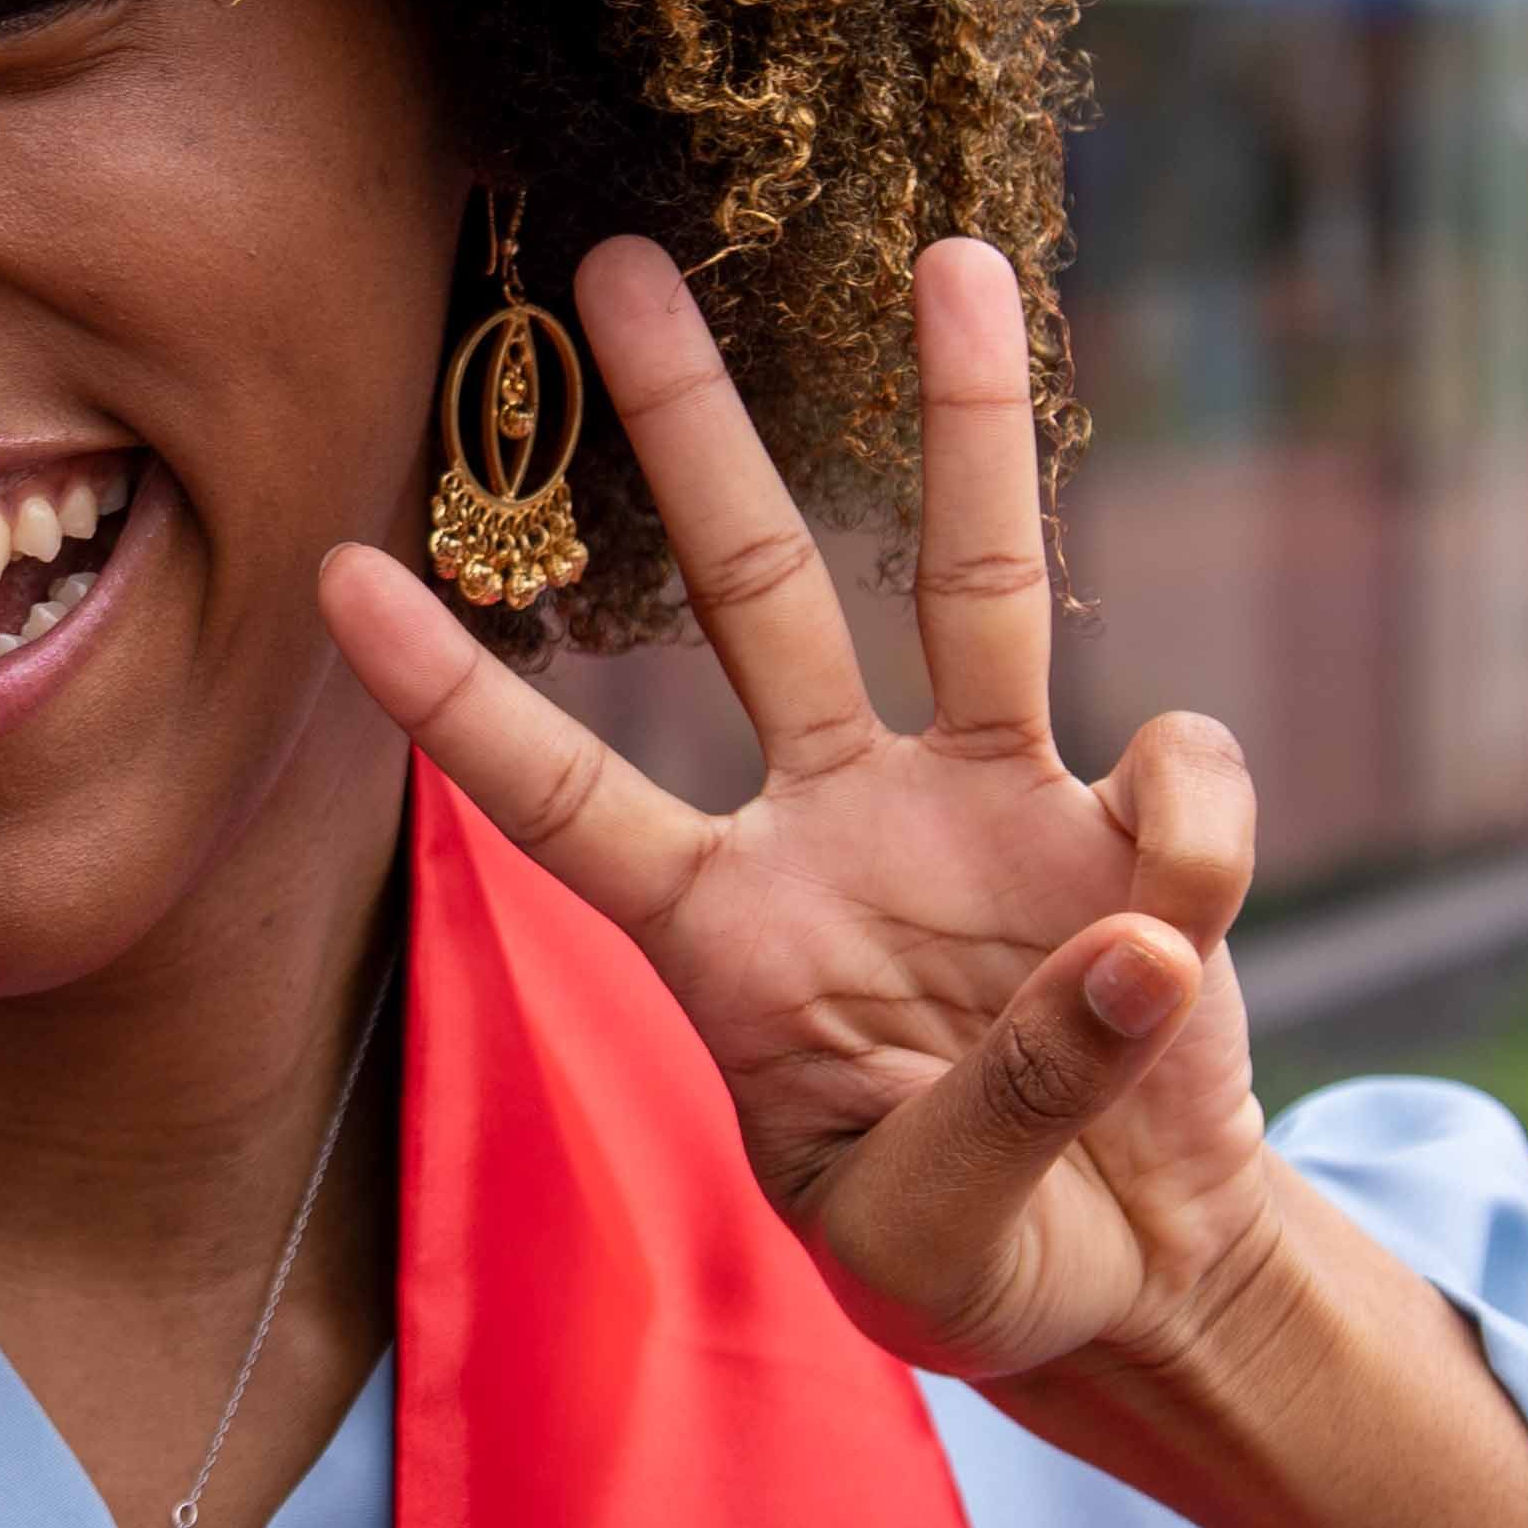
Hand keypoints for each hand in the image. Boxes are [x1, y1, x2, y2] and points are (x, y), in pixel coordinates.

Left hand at [314, 234, 1284, 1402]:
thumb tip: (1128, 945)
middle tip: (619, 260)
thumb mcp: (936, 1244)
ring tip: (954, 258)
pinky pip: (1174, 782)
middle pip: (749, 595)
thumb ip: (1006, 1107)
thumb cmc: (971, 1255)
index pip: (558, 800)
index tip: (332, 574)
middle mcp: (835, 828)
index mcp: (724, 936)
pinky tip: (1180, 964)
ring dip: (966, 423)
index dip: (453, 696)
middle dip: (691, 429)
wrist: (1135, 1269)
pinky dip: (1195, 846)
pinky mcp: (1122, 828)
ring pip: (968, 582)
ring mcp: (981, 806)